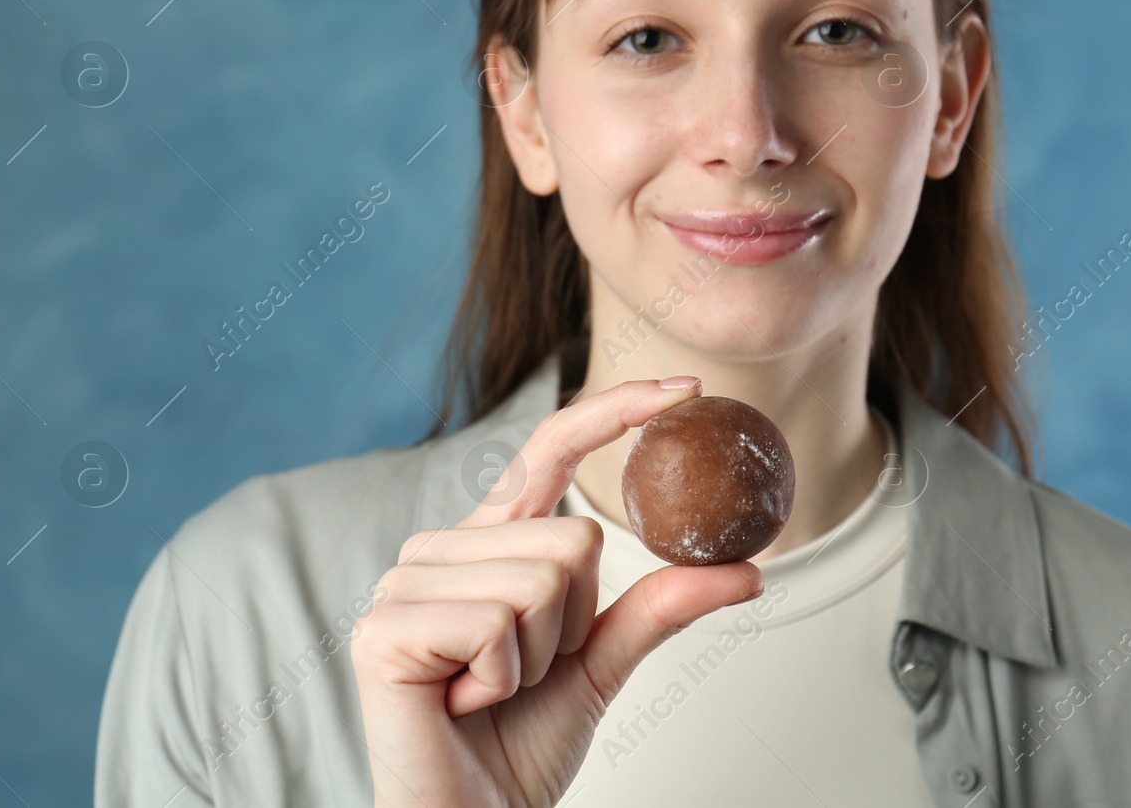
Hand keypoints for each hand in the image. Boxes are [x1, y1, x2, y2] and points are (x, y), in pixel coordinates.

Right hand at [350, 376, 765, 807]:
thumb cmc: (519, 744)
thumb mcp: (603, 663)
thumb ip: (660, 607)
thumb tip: (746, 571)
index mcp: (487, 542)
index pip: (550, 448)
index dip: (614, 410)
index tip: (685, 387)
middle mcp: (439, 548)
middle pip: (571, 539)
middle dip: (574, 624)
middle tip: (524, 672)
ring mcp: (404, 582)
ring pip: (542, 579)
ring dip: (540, 657)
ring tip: (489, 689)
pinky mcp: (384, 628)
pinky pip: (497, 623)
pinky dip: (504, 679)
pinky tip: (462, 702)